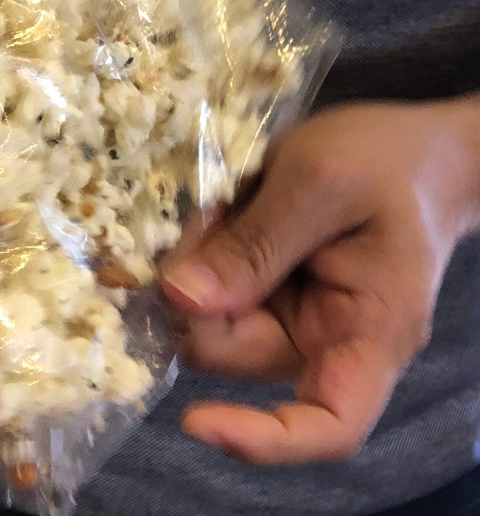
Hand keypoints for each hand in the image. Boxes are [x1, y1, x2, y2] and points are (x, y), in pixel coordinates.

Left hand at [161, 98, 479, 464]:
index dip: (262, 439)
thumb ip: (255, 244)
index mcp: (367, 334)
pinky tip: (227, 213)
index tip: (194, 420)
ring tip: (231, 206)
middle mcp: (322, 340)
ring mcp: (287, 318)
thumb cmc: (386, 162)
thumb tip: (181, 300)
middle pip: (230, 352)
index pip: (327, 426)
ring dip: (196, 264)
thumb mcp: (320, 183)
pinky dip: (201, 254)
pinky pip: (208, 292)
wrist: (407, 149)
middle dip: (198, 291)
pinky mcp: (262, 294)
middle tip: (212, 217)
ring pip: (206, 318)